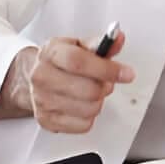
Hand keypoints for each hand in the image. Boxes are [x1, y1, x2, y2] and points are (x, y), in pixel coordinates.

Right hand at [3, 35, 135, 133]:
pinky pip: (84, 125)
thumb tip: (118, 38)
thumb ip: (101, 44)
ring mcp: (42, 100)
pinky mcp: (47, 120)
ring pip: (90, 109)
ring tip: (92, 92)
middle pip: (88, 89)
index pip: (79, 62)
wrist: (38, 78)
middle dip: (105, 87)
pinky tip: (82, 105)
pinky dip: (90, 116)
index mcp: (50, 53)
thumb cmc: (61, 62)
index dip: (107, 69)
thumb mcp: (79, 46)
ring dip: (99, 101)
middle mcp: (41, 76)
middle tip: (105, 82)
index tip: (126, 73)